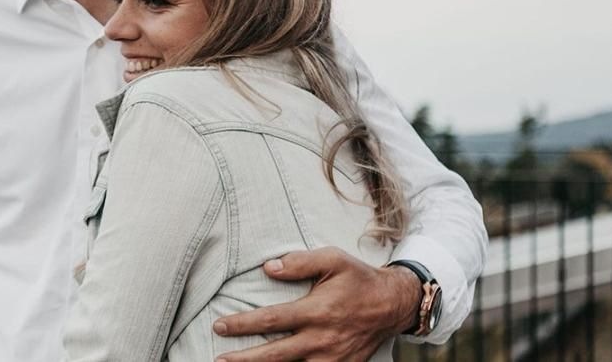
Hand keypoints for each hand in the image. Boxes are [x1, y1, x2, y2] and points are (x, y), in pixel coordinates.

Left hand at [210, 247, 420, 361]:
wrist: (393, 305)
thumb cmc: (359, 279)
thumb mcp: (334, 260)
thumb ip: (300, 262)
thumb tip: (269, 268)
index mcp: (317, 311)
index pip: (271, 320)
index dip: (242, 324)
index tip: (219, 326)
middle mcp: (322, 339)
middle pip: (275, 355)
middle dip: (244, 360)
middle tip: (218, 360)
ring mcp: (331, 359)